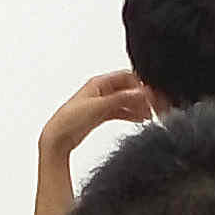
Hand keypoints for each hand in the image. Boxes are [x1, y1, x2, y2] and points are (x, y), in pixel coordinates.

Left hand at [41, 72, 157, 156]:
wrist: (57, 138)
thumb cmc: (69, 120)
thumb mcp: (99, 106)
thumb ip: (122, 98)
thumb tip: (141, 92)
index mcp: (99, 83)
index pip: (127, 77)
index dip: (142, 84)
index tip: (153, 94)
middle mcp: (101, 91)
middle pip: (128, 89)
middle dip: (143, 96)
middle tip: (156, 105)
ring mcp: (101, 103)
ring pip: (126, 101)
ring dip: (138, 106)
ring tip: (151, 114)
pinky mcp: (100, 115)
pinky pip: (121, 111)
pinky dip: (131, 114)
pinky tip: (140, 119)